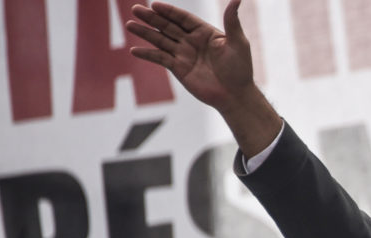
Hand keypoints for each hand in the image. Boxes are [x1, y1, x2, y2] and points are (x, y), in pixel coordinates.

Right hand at [127, 0, 252, 109]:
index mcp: (205, 32)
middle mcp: (192, 41)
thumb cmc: (240, 69)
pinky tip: (134, 50)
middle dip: (152, 17)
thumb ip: (232, 21)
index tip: (155, 4)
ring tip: (130, 24)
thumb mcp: (238, 43)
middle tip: (136, 9)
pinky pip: (160, 59)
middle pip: (168, 26)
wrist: (235, 95)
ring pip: (161, 40)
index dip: (169, 11)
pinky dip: (148, 54)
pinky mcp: (179, 68)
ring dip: (145, 32)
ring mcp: (184, 54)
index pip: (183, 18)